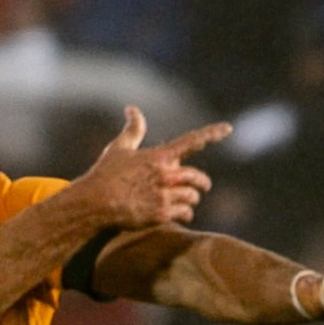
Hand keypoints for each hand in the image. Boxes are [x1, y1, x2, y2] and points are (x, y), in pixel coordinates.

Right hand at [74, 108, 229, 231]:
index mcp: (159, 156)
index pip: (191, 142)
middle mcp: (166, 174)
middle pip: (197, 177)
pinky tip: (179, 215)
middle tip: (202, 187)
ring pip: (192, 197)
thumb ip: (133, 130)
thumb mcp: (119, 149)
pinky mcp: (162, 213)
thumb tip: (132, 109)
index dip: (212, 134)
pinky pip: (185, 213)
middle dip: (201, 184)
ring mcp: (165, 194)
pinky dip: (184, 214)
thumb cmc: (105, 175)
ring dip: (191, 201)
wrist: (95, 204)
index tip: (228, 129)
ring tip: (185, 204)